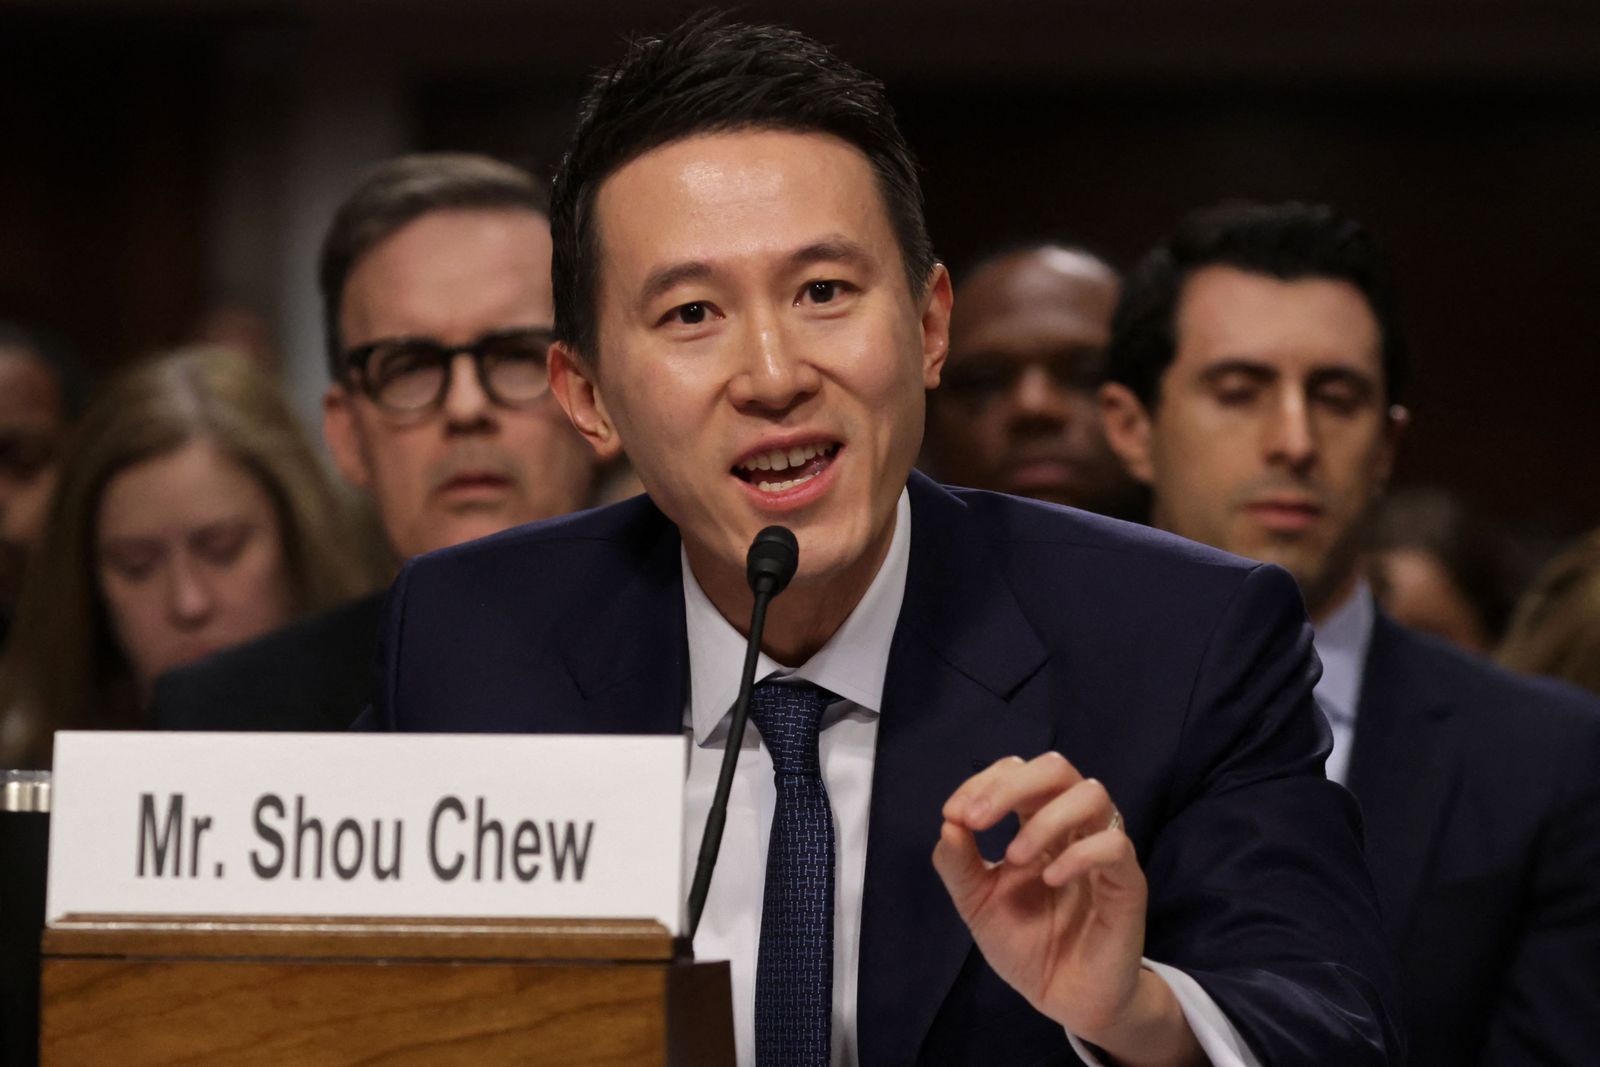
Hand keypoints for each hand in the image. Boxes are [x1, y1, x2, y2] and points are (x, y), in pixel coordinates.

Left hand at [932, 753, 1201, 1065]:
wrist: (1064, 1000)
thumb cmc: (1026, 946)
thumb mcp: (977, 904)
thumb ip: (958, 864)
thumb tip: (948, 822)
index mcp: (1037, 823)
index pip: (1017, 772)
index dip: (984, 783)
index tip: (954, 814)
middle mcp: (1074, 828)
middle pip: (1056, 768)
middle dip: (1011, 785)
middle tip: (976, 819)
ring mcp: (1103, 852)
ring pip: (1092, 794)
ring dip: (1045, 818)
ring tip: (1014, 858)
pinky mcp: (1127, 884)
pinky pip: (1113, 846)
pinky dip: (1078, 855)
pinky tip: (1049, 879)